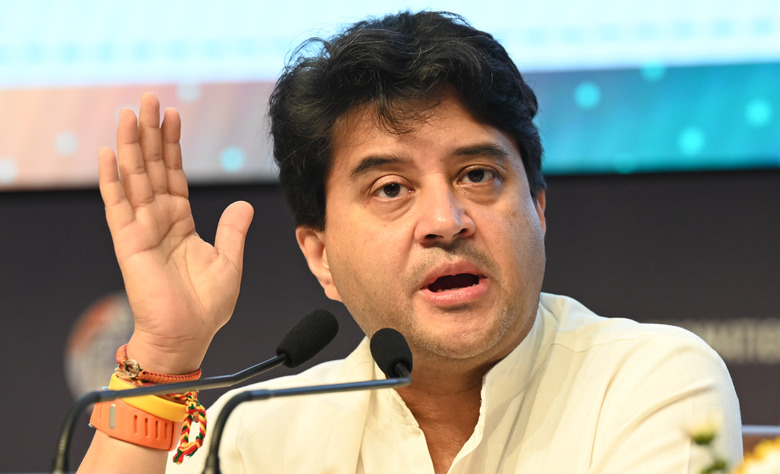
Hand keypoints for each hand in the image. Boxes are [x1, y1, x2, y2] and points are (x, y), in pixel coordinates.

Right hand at [98, 93, 253, 372]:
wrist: (187, 336)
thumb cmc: (206, 306)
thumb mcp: (229, 261)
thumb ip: (233, 231)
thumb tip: (245, 205)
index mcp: (181, 222)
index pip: (174, 174)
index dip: (173, 145)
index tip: (173, 114)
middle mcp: (159, 219)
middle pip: (152, 167)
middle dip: (150, 132)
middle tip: (149, 98)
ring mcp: (142, 229)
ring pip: (135, 178)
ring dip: (131, 145)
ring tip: (130, 113)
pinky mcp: (130, 243)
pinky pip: (118, 206)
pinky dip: (112, 180)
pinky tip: (107, 154)